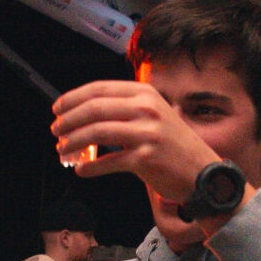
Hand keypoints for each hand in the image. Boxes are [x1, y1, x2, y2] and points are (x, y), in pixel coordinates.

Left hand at [48, 79, 212, 203]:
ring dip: (74, 142)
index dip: (73, 99)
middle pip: (94, 109)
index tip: (58, 109)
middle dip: (68, 120)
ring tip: (63, 150)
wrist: (204, 171)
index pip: (99, 89)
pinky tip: (82, 169)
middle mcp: (146, 109)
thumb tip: (85, 113)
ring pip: (97, 133)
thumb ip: (125, 109)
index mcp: (145, 93)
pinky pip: (109, 162)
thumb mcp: (154, 115)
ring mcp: (147, 133)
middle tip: (56, 130)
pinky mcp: (146, 158)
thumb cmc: (175, 146)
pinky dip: (91, 167)